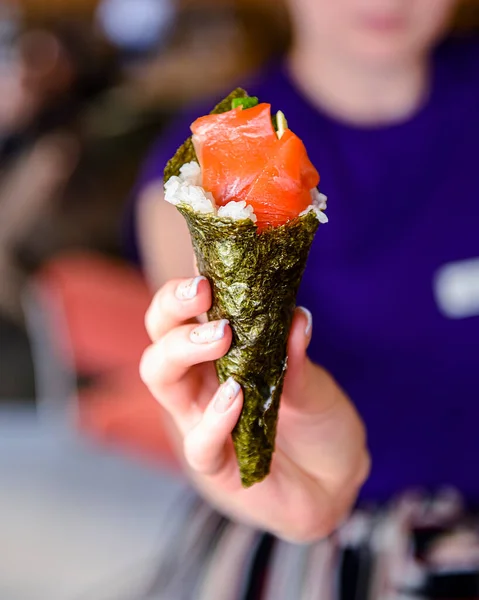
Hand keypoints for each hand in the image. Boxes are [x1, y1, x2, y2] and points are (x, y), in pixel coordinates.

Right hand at [140, 276, 369, 542]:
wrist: (334, 479)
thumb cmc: (316, 420)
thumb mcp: (313, 381)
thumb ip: (297, 355)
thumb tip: (296, 315)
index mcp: (219, 356)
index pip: (182, 314)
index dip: (183, 292)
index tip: (206, 274)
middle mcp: (201, 383)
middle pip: (159, 339)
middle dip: (172, 311)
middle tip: (203, 294)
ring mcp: (201, 421)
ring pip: (162, 380)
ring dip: (184, 350)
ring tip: (221, 337)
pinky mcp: (216, 463)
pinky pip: (199, 442)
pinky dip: (214, 418)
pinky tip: (235, 396)